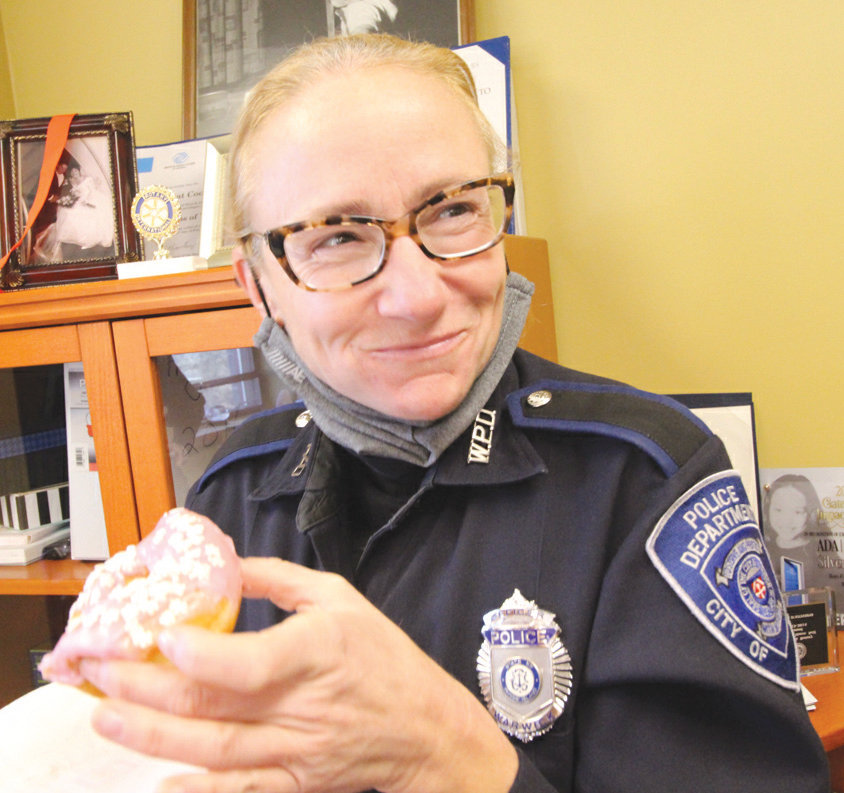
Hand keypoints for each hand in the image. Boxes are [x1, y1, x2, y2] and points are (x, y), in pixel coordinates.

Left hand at [82, 557, 516, 792]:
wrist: (424, 729)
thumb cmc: (383, 656)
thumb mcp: (340, 596)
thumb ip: (278, 579)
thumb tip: (224, 566)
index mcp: (317, 651)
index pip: (250, 661)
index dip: (198, 653)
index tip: (159, 635)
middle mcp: (301, 705)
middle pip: (212, 705)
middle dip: (146, 690)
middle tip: (100, 671)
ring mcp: (295, 751)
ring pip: (213, 750)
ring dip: (152, 735)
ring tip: (106, 716)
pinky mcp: (294, 782)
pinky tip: (157, 783)